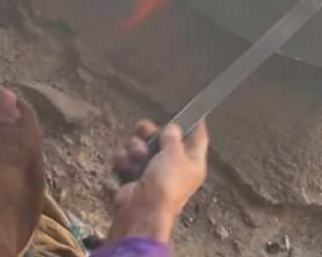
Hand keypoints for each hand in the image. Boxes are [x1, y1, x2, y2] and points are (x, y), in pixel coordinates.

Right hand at [109, 120, 208, 243]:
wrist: (141, 211)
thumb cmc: (165, 183)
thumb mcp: (174, 154)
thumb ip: (173, 137)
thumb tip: (172, 128)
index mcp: (192, 163)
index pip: (198, 138)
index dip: (195, 124)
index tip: (191, 109)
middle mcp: (174, 166)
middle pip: (162, 138)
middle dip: (150, 132)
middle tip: (143, 130)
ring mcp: (152, 172)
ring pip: (140, 145)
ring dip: (134, 147)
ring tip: (135, 156)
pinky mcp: (133, 177)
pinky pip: (127, 157)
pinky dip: (123, 159)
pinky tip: (124, 164)